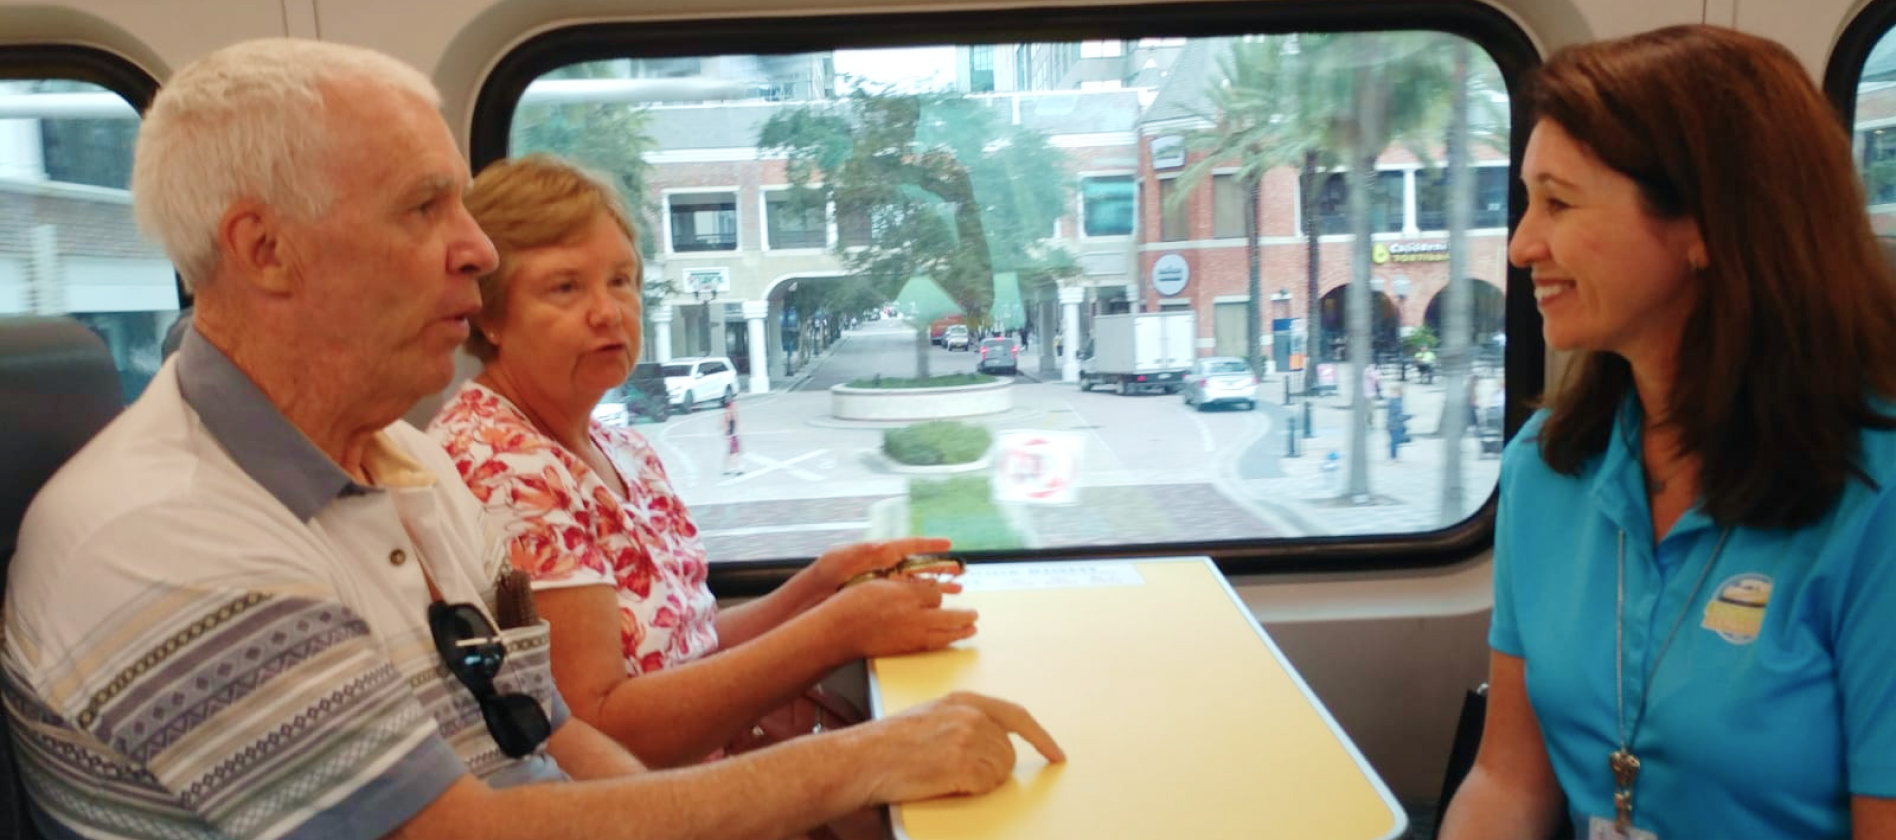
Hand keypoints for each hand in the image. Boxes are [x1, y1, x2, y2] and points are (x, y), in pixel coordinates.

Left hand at [806, 537, 953, 591]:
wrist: (804, 605)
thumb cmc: (819, 580)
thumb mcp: (840, 562)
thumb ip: (865, 554)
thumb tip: (887, 547)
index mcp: (873, 554)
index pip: (906, 546)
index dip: (927, 544)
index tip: (947, 543)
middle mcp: (879, 568)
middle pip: (915, 566)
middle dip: (938, 568)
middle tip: (960, 571)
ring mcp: (878, 585)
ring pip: (913, 584)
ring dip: (934, 587)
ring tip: (956, 590)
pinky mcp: (876, 601)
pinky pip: (904, 599)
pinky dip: (920, 601)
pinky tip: (933, 607)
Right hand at [821, 577, 975, 658]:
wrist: (839, 630)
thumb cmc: (854, 604)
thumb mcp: (880, 584)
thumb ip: (905, 588)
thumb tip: (926, 592)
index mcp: (907, 594)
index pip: (936, 593)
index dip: (940, 593)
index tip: (940, 594)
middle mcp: (913, 615)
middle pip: (949, 615)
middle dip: (964, 616)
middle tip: (975, 615)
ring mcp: (910, 634)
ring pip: (945, 633)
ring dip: (961, 631)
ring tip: (972, 630)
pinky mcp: (905, 648)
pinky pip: (932, 645)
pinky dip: (946, 642)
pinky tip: (950, 640)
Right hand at [850, 692, 1064, 803]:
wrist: (863, 757)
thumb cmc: (888, 742)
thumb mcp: (932, 716)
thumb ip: (965, 721)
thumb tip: (992, 742)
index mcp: (963, 700)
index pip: (1016, 716)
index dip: (1041, 737)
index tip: (1056, 754)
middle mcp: (970, 715)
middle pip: (1008, 751)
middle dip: (992, 767)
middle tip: (958, 772)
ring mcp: (967, 738)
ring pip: (1000, 770)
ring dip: (981, 779)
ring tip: (946, 775)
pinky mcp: (962, 763)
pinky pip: (987, 784)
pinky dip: (972, 789)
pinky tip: (946, 782)